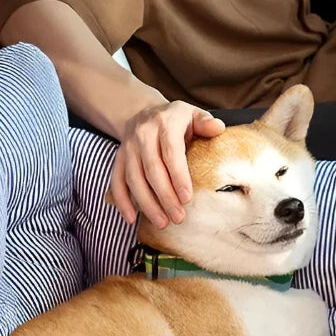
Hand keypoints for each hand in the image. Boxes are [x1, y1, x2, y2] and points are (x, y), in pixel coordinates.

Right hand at [109, 100, 225, 227]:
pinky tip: (131, 219)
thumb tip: (218, 128)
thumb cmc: (175, 119)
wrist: (143, 112)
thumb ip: (205, 122)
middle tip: (178, 218)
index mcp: (165, 123)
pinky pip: (117, 181)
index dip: (178, 177)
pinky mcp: (118, 158)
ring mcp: (128, 147)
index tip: (187, 199)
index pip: (171, 152)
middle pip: (152, 170)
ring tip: (162, 223)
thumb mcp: (192, 114)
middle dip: (165, 197)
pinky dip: (122, 201)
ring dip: (147, 204)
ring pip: (134, 179)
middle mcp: (143, 134)